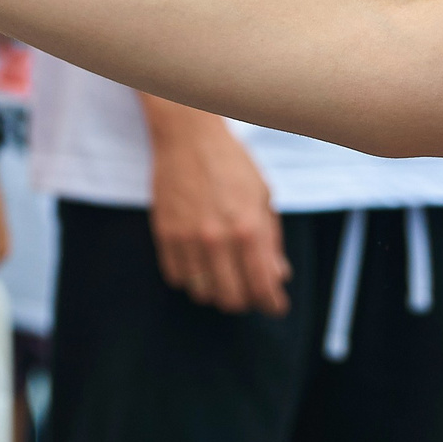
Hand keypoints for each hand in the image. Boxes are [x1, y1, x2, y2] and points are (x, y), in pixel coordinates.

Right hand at [145, 103, 288, 314]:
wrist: (188, 136)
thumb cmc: (231, 163)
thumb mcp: (264, 197)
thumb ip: (271, 240)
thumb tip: (277, 275)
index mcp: (250, 229)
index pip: (263, 287)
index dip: (272, 303)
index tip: (274, 305)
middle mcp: (218, 238)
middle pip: (232, 298)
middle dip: (245, 301)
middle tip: (249, 290)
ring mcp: (187, 237)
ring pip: (202, 292)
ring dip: (215, 291)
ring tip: (223, 278)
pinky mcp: (164, 233)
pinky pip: (176, 276)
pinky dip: (190, 279)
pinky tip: (199, 265)